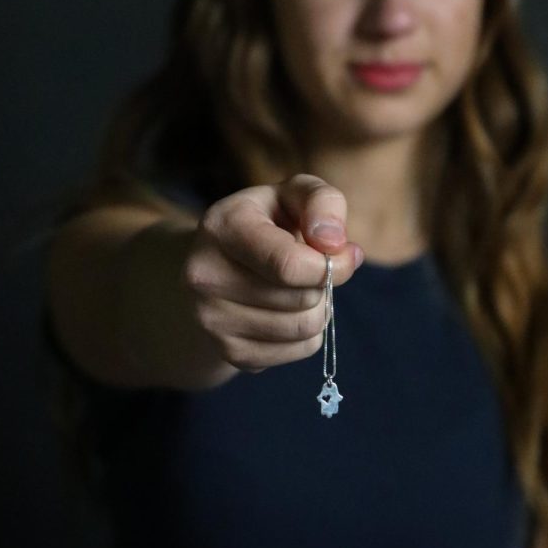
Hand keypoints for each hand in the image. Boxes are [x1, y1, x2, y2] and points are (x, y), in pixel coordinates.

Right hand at [182, 174, 362, 373]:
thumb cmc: (268, 222)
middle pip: (302, 299)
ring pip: (303, 329)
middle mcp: (205, 276)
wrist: (220, 262)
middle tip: (309, 267)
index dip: (330, 264)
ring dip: (317, 308)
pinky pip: (299, 351)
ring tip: (297, 287)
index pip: (287, 265)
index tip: (342, 253)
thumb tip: (334, 242)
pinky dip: (307, 333)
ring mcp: (211, 320)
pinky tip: (286, 310)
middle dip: (322, 283)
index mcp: (221, 227)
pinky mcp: (229, 353)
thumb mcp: (294, 195)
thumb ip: (322, 202)